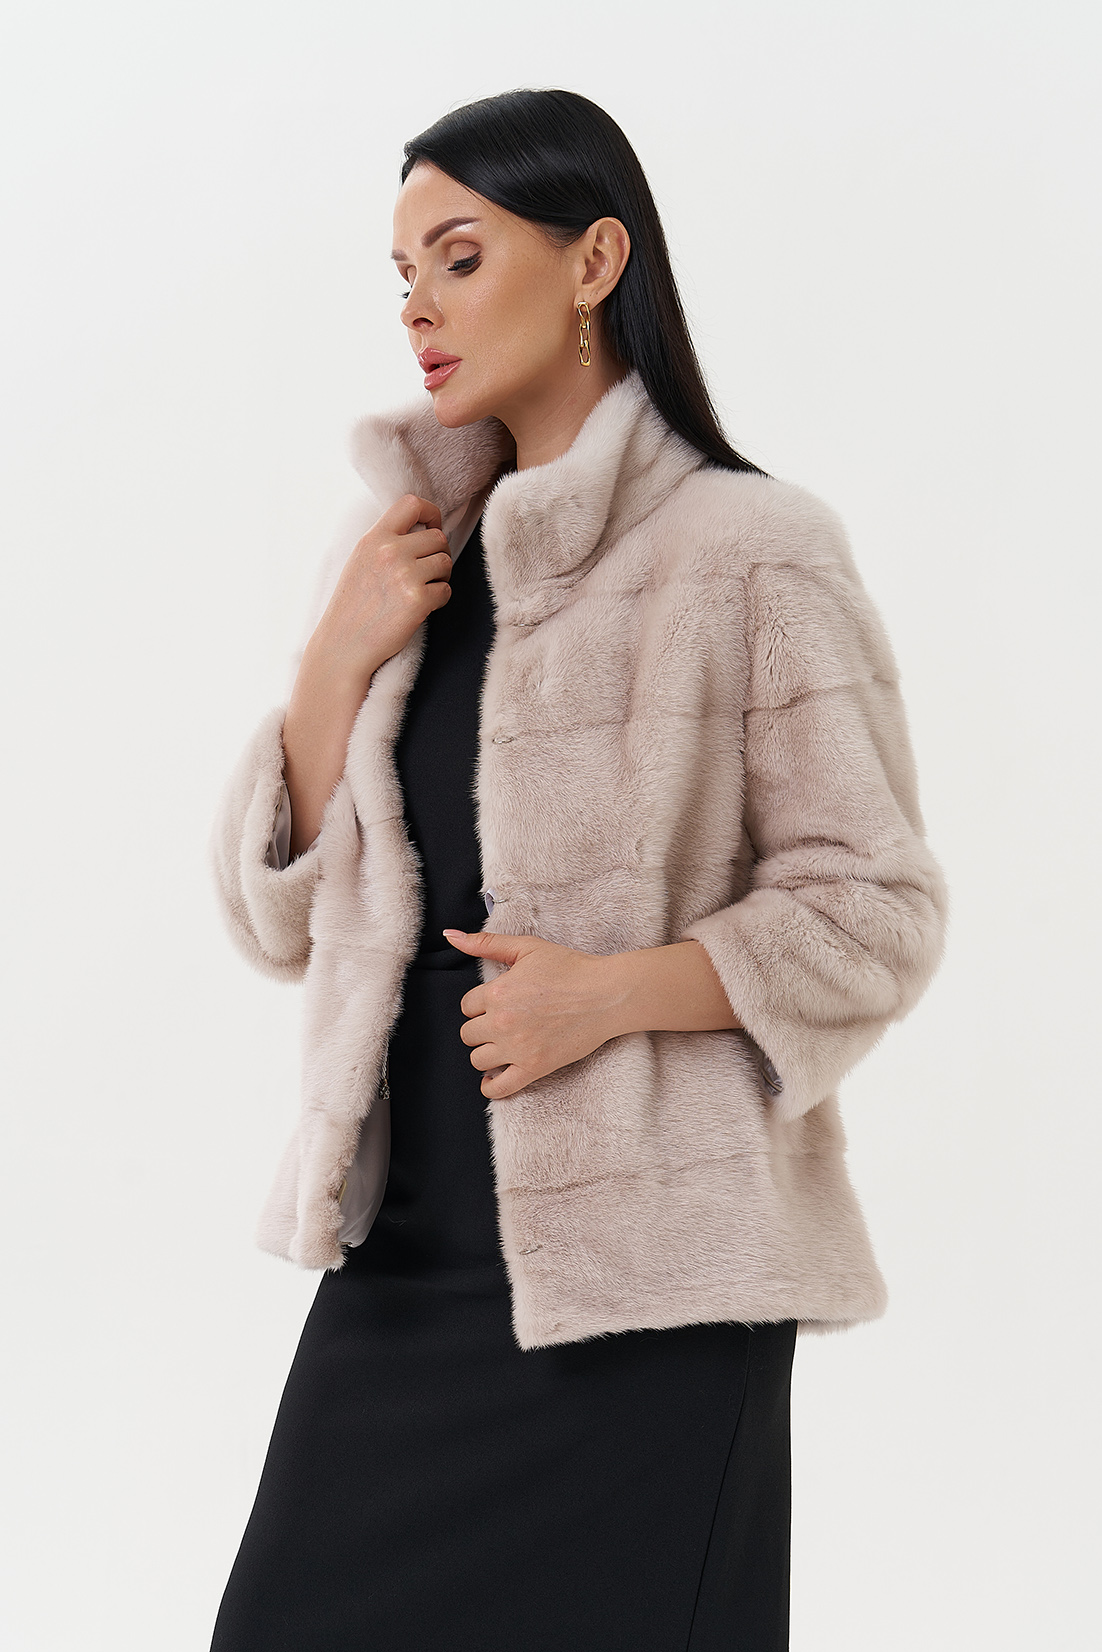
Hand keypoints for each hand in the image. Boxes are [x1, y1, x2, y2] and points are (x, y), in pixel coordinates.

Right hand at [306, 493, 452, 689]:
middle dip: (439, 553)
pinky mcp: (418, 601)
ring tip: (423, 589)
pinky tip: (422, 607)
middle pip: (438, 537)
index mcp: (373, 538)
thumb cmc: (353, 607)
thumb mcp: (360, 561)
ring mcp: (404, 575)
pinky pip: (446, 590)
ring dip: (441, 577)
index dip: (431, 512)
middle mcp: (389, 552)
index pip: (411, 503)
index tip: (432, 526)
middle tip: (428, 571)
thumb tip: (423, 530)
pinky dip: (440, 599)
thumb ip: (386, 543)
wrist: (343, 645)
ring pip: (446, 562)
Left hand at [443, 929, 620, 1099]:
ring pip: (478, 1060)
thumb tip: (450, 935)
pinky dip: (491, 1087)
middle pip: (468, 1034)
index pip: (466, 1007)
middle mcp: (501, 1022)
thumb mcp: (527, 948)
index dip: (480, 1005)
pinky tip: (495, 1077)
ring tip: (502, 1045)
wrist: (606, 994)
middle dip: (481, 1028)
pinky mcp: (534, 1068)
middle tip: (501, 1023)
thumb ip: (485, 942)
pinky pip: (498, 1088)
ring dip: (486, 1053)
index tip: (497, 1003)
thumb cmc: (571, 968)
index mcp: (497, 992)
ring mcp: (517, 1048)